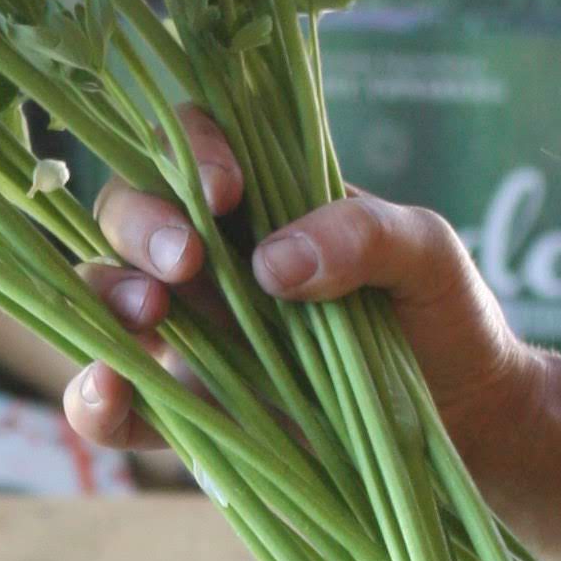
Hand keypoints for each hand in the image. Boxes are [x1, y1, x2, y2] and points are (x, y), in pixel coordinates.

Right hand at [64, 103, 548, 473]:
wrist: (467, 416)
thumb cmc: (441, 313)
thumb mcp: (425, 251)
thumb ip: (363, 234)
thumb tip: (271, 265)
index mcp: (257, 202)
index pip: (187, 144)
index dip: (186, 149)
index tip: (226, 188)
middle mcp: (207, 259)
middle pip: (127, 212)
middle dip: (142, 225)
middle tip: (188, 259)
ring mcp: (191, 334)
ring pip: (102, 296)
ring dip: (105, 296)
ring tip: (147, 313)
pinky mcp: (190, 413)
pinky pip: (118, 405)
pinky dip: (93, 398)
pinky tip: (109, 390)